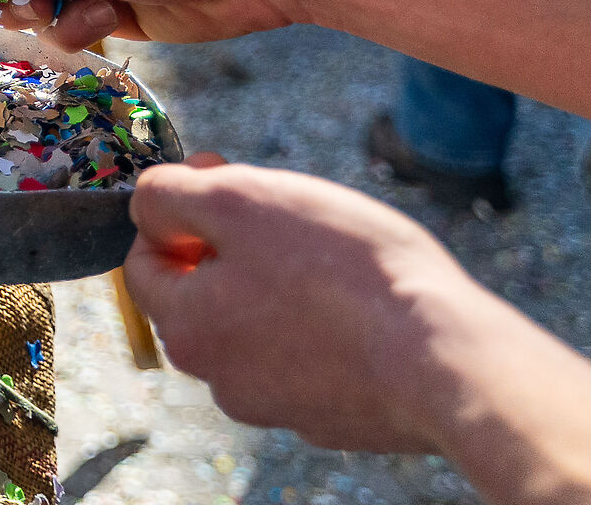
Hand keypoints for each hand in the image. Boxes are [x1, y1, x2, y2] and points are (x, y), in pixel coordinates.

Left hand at [126, 156, 503, 451]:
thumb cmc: (342, 272)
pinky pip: (310, 356)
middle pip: (202, 293)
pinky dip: (323, 324)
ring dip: (278, 282)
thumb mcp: (238, 201)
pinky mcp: (337, 417)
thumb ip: (170, 196)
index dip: (176, 209)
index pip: (142, 264)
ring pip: (257, 323)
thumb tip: (147, 203)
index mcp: (187, 331)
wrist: (448, 361)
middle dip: (231, 244)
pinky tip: (364, 302)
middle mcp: (222, 382)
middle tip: (284, 212)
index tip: (222, 173)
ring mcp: (282, 406)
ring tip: (333, 256)